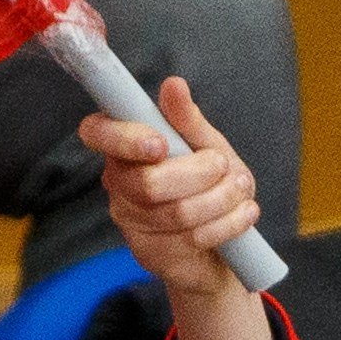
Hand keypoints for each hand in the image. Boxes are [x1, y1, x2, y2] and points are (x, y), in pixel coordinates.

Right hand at [77, 76, 274, 339]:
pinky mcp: (149, 254)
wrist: (221, 245)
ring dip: (222, 198)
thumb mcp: (206, 146)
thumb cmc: (209, 185)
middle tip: (225, 166)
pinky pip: (191, 238)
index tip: (161, 144)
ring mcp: (130, 222)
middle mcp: (117, 184)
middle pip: (148, 183)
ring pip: (176, 212)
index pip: (97, 133)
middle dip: (200, 173)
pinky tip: (243, 213)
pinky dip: (229, 223)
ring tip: (241, 189)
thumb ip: (188, 120)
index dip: (124, 138)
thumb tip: (173, 85)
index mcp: (124, 147)